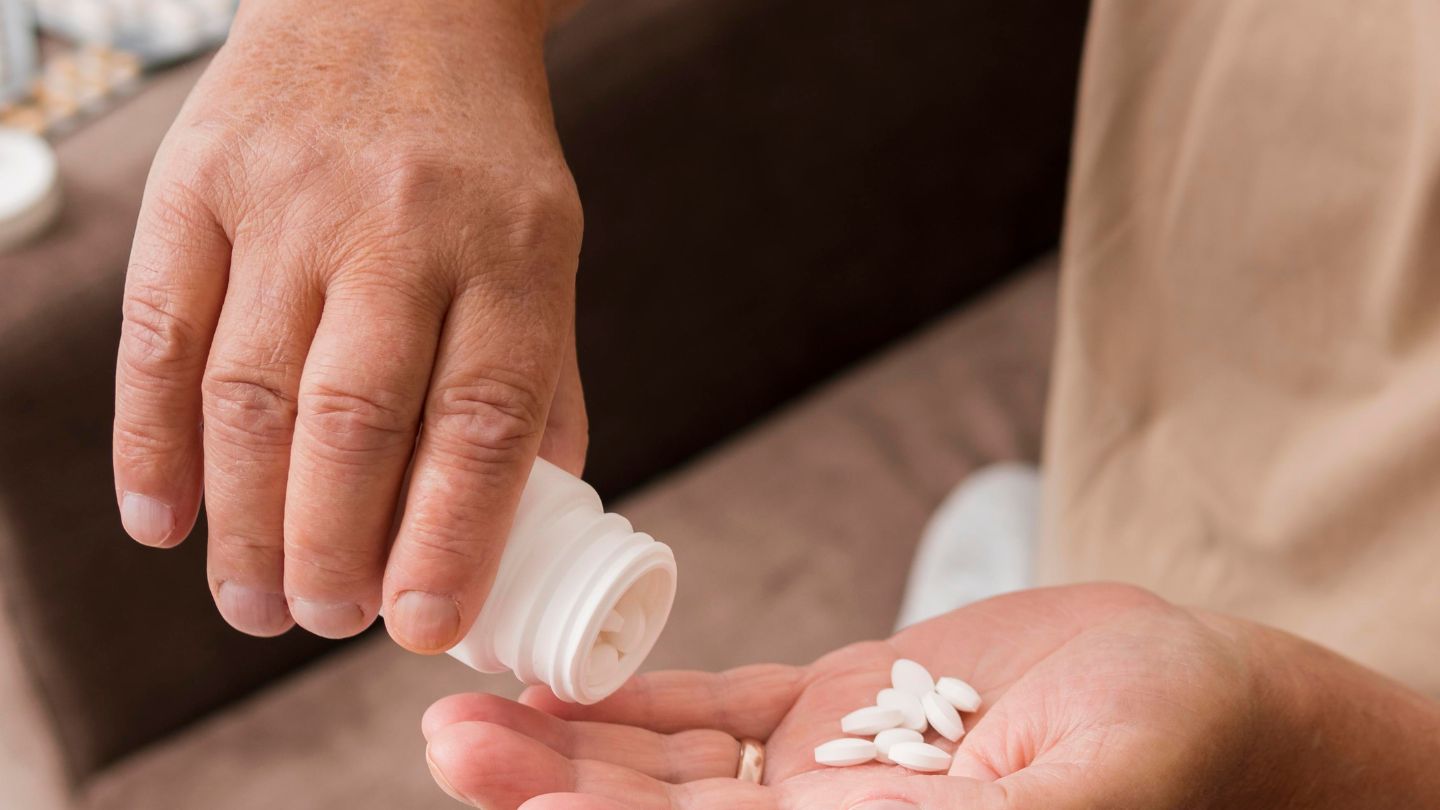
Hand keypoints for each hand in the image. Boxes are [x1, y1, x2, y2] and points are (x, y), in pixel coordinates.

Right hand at [112, 0, 585, 650]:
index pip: (481, 421)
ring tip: (254, 603)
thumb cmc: (481, 159)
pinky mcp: (198, 183)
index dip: (448, 538)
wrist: (399, 0)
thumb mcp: (544, 253)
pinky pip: (160, 331)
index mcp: (512, 254)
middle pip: (353, 420)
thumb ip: (536, 385)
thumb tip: (520, 530)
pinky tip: (162, 519)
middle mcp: (399, 227)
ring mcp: (289, 201)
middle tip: (321, 620)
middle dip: (329, 547)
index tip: (420, 626)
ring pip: (250, 391)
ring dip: (244, 519)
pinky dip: (150, 440)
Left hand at [420, 584, 1439, 808]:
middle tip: (452, 746)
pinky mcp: (839, 705)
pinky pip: (720, 703)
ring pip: (668, 767)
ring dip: (569, 741)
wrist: (1204, 689)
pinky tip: (565, 682)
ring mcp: (825, 772)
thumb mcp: (1066, 801)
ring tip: (467, 712)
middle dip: (551, 788)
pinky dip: (640, 693)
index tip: (521, 803)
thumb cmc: (1168, 750)